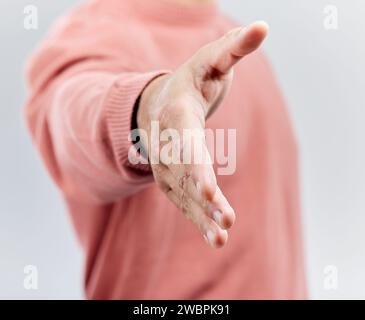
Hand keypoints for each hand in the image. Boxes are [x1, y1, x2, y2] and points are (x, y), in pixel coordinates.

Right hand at [137, 21, 268, 247]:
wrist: (156, 104)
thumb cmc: (189, 81)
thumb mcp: (209, 60)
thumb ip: (233, 48)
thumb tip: (263, 27)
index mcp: (176, 115)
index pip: (187, 143)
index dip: (197, 165)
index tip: (210, 189)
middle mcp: (167, 144)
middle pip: (186, 174)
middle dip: (204, 197)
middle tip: (226, 221)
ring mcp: (166, 165)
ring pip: (185, 192)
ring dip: (204, 215)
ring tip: (223, 238)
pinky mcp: (172, 179)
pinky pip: (186, 201)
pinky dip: (200, 220)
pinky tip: (216, 239)